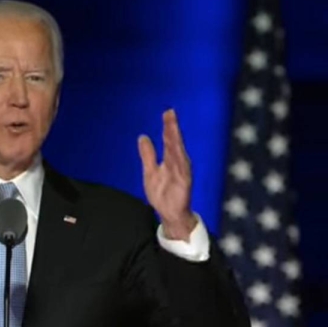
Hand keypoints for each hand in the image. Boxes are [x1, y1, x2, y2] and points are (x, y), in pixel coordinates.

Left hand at [137, 109, 196, 240]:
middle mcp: (177, 163)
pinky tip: (178, 150)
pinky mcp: (184, 182)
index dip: (168, 126)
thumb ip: (148, 154)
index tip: (167, 112)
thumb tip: (143, 137)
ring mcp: (181, 172)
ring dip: (176, 140)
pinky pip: (182, 169)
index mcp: (170, 159)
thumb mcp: (150, 170)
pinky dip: (180, 159)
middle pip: (175, 143)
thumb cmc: (162, 193)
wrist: (169, 213)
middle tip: (170, 113)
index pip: (169, 140)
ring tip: (172, 127)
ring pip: (178, 153)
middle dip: (172, 128)